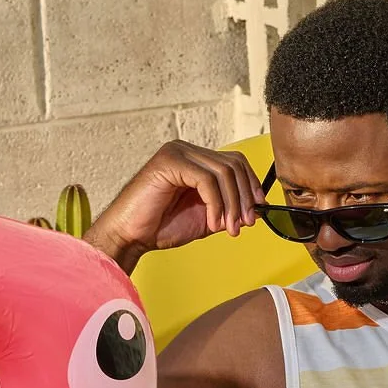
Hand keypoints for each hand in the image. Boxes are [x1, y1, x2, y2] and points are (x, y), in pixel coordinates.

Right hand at [83, 141, 264, 272]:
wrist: (131, 236)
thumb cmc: (160, 227)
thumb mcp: (205, 217)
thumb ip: (227, 209)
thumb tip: (254, 210)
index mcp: (194, 160)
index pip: (234, 163)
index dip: (250, 185)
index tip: (257, 211)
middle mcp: (186, 151)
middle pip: (233, 165)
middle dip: (244, 197)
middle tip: (244, 224)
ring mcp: (177, 153)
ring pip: (223, 172)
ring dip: (232, 204)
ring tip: (228, 228)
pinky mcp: (170, 162)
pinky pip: (206, 180)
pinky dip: (216, 204)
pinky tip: (212, 223)